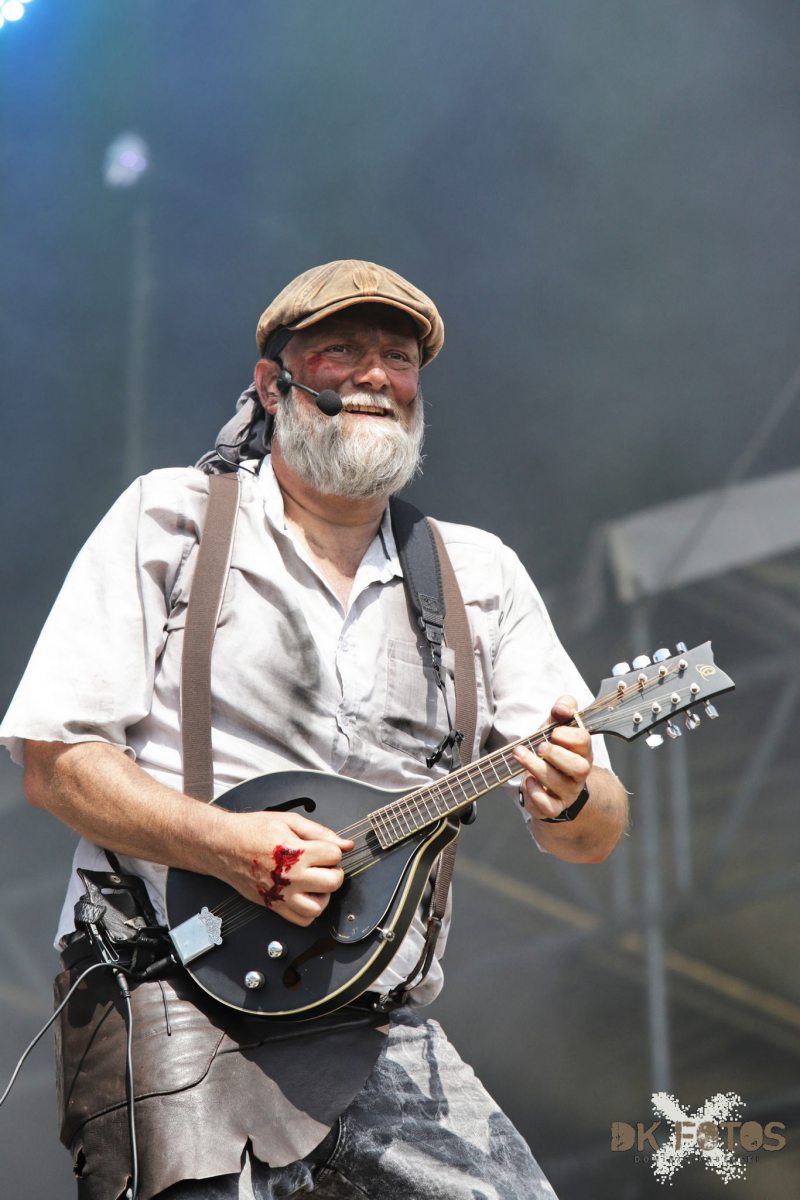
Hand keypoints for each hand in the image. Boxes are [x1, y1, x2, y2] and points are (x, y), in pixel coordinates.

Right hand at [215, 808, 353, 926]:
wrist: (222, 845)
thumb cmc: (251, 830)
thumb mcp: (289, 821)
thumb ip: (321, 832)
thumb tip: (346, 844)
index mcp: (296, 852)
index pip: (335, 856)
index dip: (331, 850)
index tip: (322, 847)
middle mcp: (290, 877)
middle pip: (333, 882)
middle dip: (333, 871)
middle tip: (322, 864)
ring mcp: (281, 895)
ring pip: (319, 907)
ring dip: (323, 894)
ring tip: (315, 882)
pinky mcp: (273, 906)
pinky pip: (302, 920)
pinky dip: (309, 911)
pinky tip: (305, 895)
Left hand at [512, 695, 591, 820]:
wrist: (548, 781)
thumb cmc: (553, 750)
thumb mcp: (556, 725)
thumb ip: (563, 708)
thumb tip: (561, 709)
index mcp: (582, 750)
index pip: (584, 741)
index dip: (568, 735)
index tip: (552, 732)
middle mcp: (579, 772)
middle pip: (579, 767)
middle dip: (555, 754)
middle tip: (539, 747)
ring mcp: (568, 792)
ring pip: (559, 784)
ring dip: (536, 767)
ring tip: (520, 755)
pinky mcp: (554, 806)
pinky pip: (550, 806)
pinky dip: (536, 794)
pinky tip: (528, 782)